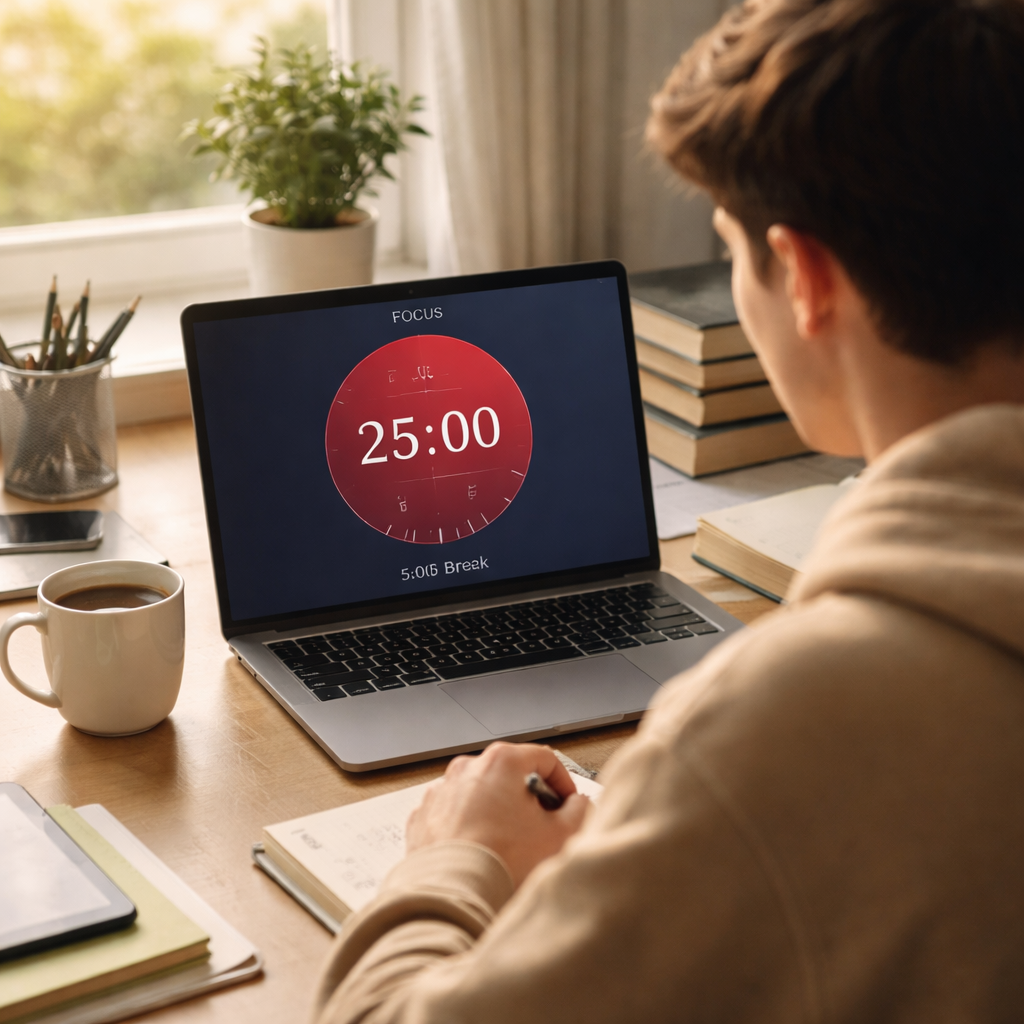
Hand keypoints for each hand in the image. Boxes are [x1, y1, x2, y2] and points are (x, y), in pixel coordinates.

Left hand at [406, 743, 589, 887]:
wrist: (453, 893)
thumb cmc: (501, 862)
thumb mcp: (559, 835)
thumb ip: (578, 811)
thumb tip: (577, 805)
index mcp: (501, 762)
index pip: (544, 758)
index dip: (563, 782)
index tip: (567, 803)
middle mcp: (467, 768)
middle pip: (510, 775)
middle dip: (529, 799)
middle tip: (541, 827)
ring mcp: (442, 791)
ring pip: (480, 795)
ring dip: (497, 813)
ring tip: (509, 846)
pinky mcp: (424, 816)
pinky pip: (455, 815)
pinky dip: (469, 828)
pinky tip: (482, 852)